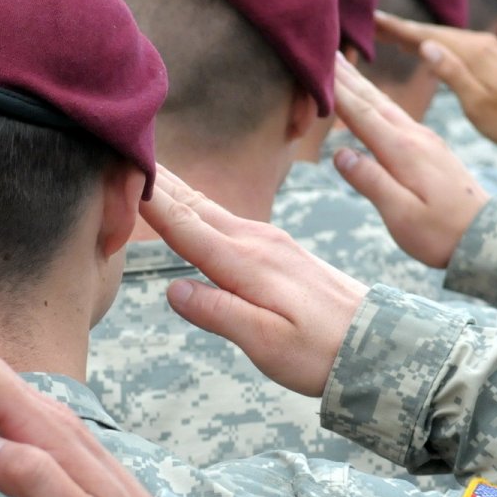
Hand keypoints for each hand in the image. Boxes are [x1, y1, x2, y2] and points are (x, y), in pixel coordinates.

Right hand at [137, 167, 367, 395]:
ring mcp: (270, 242)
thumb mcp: (267, 343)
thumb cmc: (321, 351)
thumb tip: (174, 289)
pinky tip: (190, 204)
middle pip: (194, 204)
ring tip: (144, 166)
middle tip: (121, 145)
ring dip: (174, 187)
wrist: (377, 344)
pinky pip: (226, 220)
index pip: (185, 226)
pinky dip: (198, 206)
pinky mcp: (279, 250)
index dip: (148, 200)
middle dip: (156, 179)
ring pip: (209, 208)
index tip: (119, 168)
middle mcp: (256, 242)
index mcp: (247, 263)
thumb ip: (220, 313)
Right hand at [329, 56, 490, 268]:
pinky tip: (374, 101)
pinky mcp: (432, 148)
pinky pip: (399, 116)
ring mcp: (426, 140)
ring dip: (364, 84)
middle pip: (374, 101)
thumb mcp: (402, 215)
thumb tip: (340, 154)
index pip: (362, 115)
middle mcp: (415, 138)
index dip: (337, 92)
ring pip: (387, 105)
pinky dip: (379, 102)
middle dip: (349, 77)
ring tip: (346, 67)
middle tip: (327, 52)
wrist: (486, 236)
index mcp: (404, 151)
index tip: (317, 67)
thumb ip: (372, 182)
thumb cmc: (441, 233)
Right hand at [374, 12, 496, 145]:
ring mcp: (489, 49)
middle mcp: (481, 44)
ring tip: (391, 34)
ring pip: (446, 37)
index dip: (399, 30)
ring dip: (418, 35)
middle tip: (373, 24)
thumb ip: (452, 73)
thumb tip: (426, 46)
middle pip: (435, 32)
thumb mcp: (478, 102)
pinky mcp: (493, 57)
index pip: (428, 37)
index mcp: (473, 53)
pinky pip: (457, 45)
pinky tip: (428, 48)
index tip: (374, 21)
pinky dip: (437, 43)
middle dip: (403, 29)